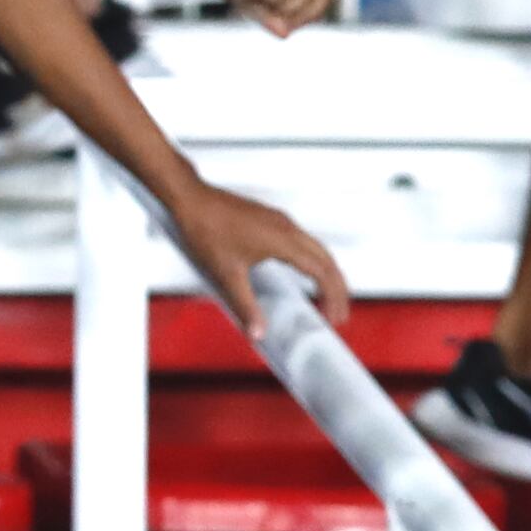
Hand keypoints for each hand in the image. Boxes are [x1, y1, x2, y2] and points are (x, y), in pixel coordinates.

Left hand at [166, 178, 350, 326]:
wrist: (190, 199)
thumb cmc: (206, 228)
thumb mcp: (227, 274)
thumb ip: (245, 306)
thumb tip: (257, 332)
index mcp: (283, 241)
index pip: (321, 272)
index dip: (332, 296)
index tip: (334, 317)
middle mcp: (287, 228)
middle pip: (327, 260)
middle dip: (338, 287)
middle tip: (339, 312)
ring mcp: (280, 222)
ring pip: (317, 248)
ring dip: (327, 272)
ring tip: (328, 295)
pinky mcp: (271, 219)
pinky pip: (303, 241)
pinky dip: (313, 260)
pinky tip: (304, 271)